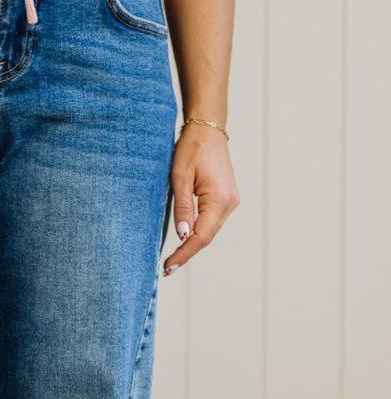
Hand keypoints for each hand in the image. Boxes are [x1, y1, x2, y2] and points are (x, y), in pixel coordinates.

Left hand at [162, 124, 238, 274]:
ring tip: (174, 260)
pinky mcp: (226, 199)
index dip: (184, 253)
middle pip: (207, 237)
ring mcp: (230, 201)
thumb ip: (183, 208)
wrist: (208, 129)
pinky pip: (211, 222)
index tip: (169, 266)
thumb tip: (182, 236)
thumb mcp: (180, 177)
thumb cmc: (192, 148)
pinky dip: (198, 234)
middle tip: (167, 269)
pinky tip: (185, 241)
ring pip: (210, 231)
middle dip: (187, 254)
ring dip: (192, 246)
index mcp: (219, 199)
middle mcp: (229, 203)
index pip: (201, 236)